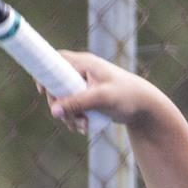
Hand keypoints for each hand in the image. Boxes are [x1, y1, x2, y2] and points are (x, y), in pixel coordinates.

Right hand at [41, 52, 169, 132]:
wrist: (144, 106)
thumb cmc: (127, 96)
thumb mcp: (102, 99)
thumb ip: (77, 103)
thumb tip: (54, 111)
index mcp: (85, 63)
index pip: (55, 60)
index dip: (45, 73)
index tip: (43, 91)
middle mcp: (82, 71)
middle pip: (56, 86)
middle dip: (61, 106)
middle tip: (71, 120)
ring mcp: (84, 85)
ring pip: (64, 100)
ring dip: (70, 116)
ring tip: (84, 127)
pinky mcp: (88, 98)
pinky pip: (73, 108)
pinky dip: (76, 119)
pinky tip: (86, 127)